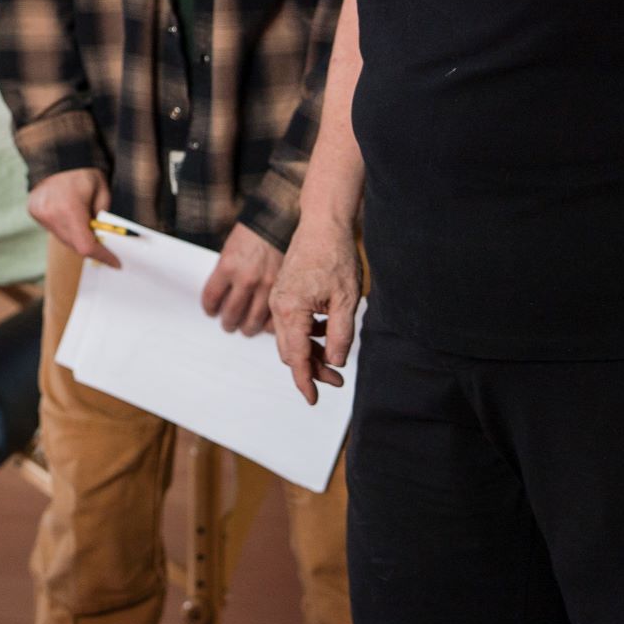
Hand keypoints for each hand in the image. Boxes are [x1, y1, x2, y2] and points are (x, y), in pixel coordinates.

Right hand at [27, 167, 117, 267]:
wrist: (58, 156)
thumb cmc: (83, 172)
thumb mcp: (103, 193)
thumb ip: (104, 219)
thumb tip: (106, 238)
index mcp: (70, 207)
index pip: (86, 245)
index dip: (102, 256)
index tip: (115, 262)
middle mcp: (51, 213)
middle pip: (74, 245)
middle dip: (91, 246)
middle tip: (103, 244)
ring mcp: (40, 213)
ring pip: (63, 239)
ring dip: (76, 237)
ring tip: (84, 222)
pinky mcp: (33, 211)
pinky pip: (53, 229)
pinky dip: (64, 227)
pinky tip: (68, 214)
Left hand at [200, 222, 282, 335]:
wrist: (276, 222)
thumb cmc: (251, 234)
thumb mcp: (228, 251)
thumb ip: (225, 276)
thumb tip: (220, 299)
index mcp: (227, 267)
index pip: (211, 298)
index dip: (209, 308)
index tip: (211, 311)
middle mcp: (245, 279)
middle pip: (231, 314)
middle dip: (227, 322)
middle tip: (228, 324)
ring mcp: (266, 286)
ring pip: (252, 321)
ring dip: (246, 328)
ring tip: (244, 328)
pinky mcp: (282, 290)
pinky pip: (273, 318)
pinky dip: (268, 325)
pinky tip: (264, 323)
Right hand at [268, 212, 360, 403]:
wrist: (323, 224)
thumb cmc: (335, 257)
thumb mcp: (346, 300)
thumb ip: (339, 334)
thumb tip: (335, 362)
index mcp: (290, 310)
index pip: (296, 357)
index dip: (306, 381)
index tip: (314, 399)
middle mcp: (278, 306)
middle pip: (291, 352)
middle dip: (312, 369)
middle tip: (337, 379)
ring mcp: (279, 299)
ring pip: (290, 339)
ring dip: (311, 352)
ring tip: (336, 356)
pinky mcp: (284, 293)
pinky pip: (291, 324)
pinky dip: (307, 335)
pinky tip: (326, 331)